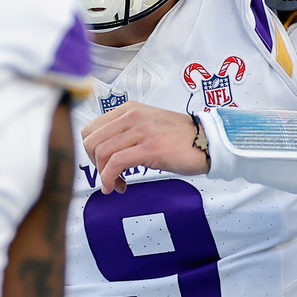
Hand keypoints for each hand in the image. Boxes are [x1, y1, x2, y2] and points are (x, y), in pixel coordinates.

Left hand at [81, 101, 207, 193]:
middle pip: (91, 141)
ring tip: (116, 184)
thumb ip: (125, 131)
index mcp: (128, 109)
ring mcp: (141, 131)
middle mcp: (131, 116)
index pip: (90, 128)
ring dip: (103, 174)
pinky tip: (117, 187)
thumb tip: (103, 150)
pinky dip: (109, 178)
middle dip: (93, 163)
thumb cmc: (178, 138)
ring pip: (101, 152)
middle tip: (107, 175)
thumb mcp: (146, 124)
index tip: (101, 163)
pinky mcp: (150, 148)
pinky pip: (116, 163)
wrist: (206, 142)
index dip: (90, 150)